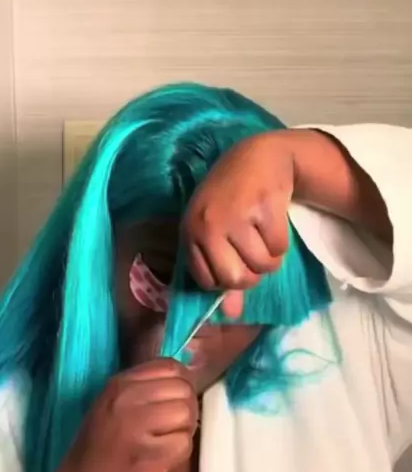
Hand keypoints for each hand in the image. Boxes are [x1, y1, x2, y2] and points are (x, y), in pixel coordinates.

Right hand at [56, 359, 198, 471]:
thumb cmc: (100, 446)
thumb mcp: (114, 403)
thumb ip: (146, 386)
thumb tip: (186, 375)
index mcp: (118, 384)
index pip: (170, 366)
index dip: (182, 383)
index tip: (175, 399)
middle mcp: (125, 400)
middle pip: (183, 390)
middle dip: (186, 408)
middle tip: (172, 426)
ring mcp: (134, 426)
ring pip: (186, 415)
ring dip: (183, 431)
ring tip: (164, 442)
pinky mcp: (145, 455)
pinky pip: (183, 444)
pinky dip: (178, 454)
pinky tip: (160, 458)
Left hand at [182, 131, 294, 317]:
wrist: (257, 157)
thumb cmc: (231, 200)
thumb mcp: (216, 234)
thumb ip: (222, 273)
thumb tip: (232, 314)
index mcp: (190, 233)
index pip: (209, 282)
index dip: (227, 280)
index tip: (234, 262)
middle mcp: (208, 225)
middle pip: (237, 279)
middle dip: (252, 275)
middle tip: (253, 254)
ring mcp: (236, 215)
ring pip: (262, 266)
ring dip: (270, 259)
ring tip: (263, 237)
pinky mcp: (264, 207)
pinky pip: (279, 248)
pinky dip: (282, 243)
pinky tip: (272, 222)